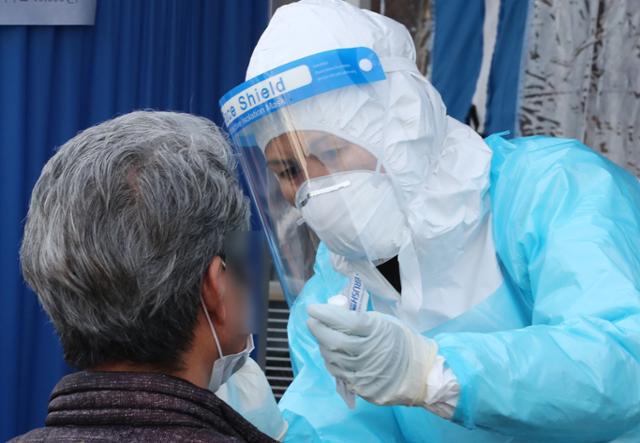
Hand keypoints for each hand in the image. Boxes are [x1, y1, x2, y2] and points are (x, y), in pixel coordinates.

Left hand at [307, 304, 437, 405]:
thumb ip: (360, 319)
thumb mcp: (384, 323)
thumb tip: (334, 313)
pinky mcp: (361, 388)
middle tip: (312, 320)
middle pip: (333, 341)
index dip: (326, 314)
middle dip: (318, 329)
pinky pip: (339, 372)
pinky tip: (332, 353)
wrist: (421, 374)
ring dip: (323, 345)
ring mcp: (364, 373)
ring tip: (323, 336)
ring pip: (332, 358)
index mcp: (377, 332)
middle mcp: (369, 353)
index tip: (312, 308)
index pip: (345, 321)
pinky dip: (332, 361)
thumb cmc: (402, 342)